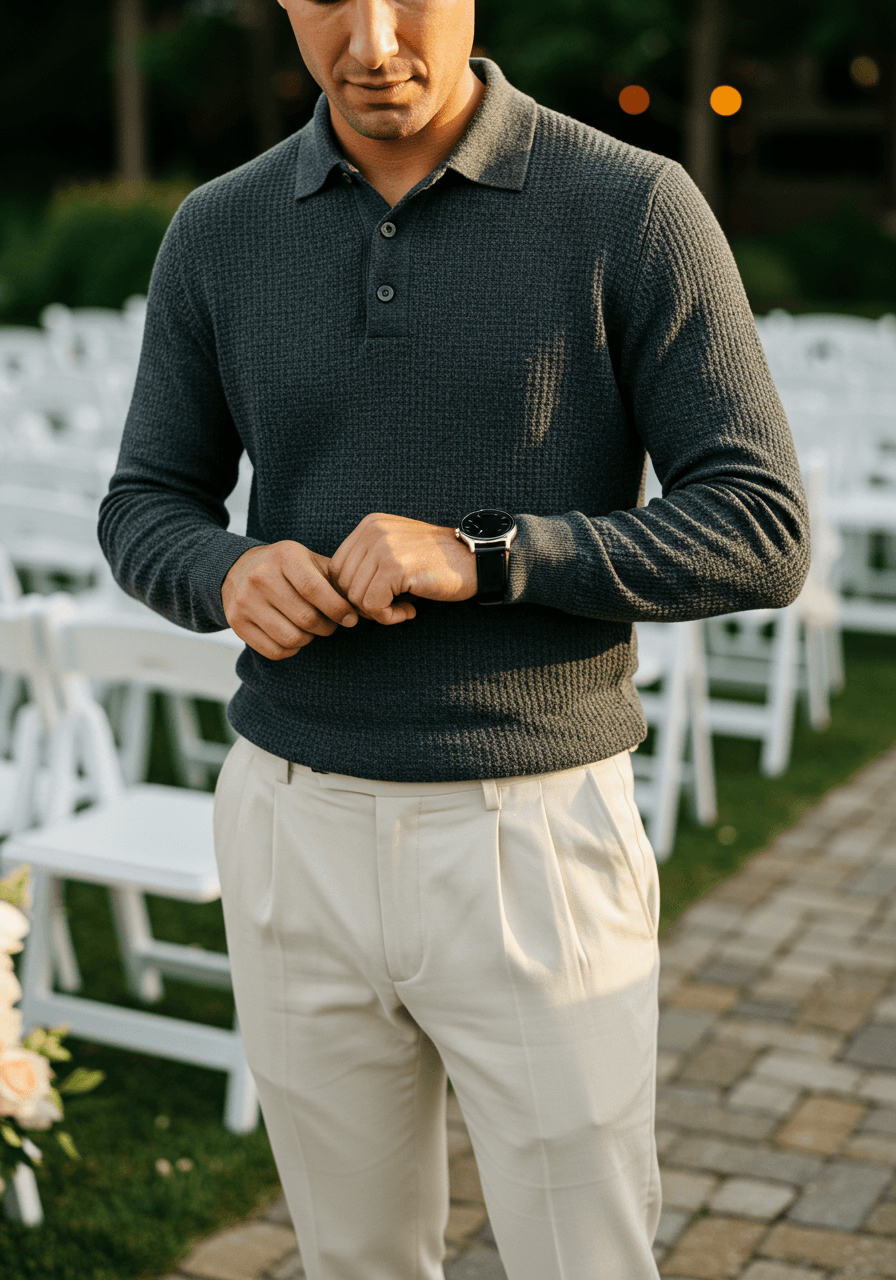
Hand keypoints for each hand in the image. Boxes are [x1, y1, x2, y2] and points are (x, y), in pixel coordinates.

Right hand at [222, 541, 360, 660]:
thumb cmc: (287, 568)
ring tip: (312, 629)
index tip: (351, 619)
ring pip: (290, 637)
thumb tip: (366, 606)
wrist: (239, 568)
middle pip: (305, 618)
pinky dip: (291, 650)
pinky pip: (273, 650)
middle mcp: (260, 577)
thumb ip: (336, 580)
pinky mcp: (236, 622)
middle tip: (331, 625)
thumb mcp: (310, 561)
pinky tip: (294, 637)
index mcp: (284, 557)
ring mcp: (245, 601)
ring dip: (309, 639)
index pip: (314, 589)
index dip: (337, 609)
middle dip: (327, 627)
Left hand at [328, 513, 478, 624]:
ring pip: (356, 597)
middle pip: (343, 583)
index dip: (353, 591)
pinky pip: (373, 606)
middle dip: (364, 604)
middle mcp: (373, 531)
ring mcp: (383, 547)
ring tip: (403, 609)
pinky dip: (389, 617)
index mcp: (369, 525)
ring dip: (378, 613)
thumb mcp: (397, 551)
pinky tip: (410, 611)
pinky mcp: (395, 568)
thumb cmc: (438, 563)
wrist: (476, 561)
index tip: (380, 599)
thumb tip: (339, 595)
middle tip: (392, 608)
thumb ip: (368, 563)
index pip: (336, 568)